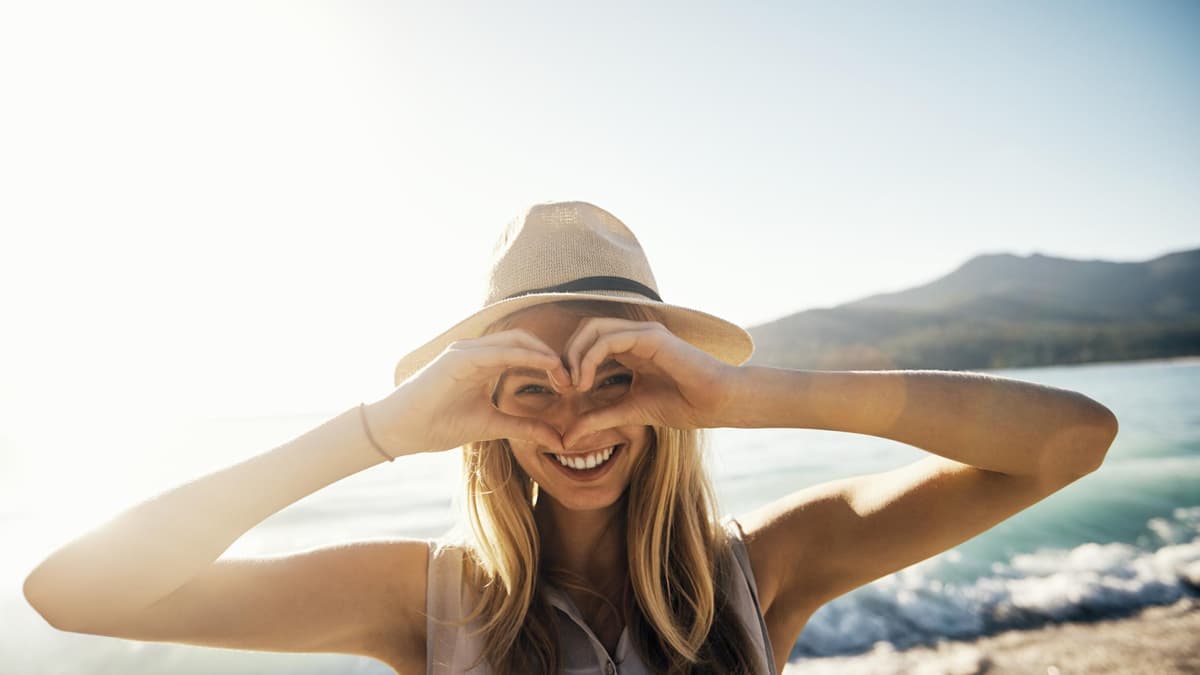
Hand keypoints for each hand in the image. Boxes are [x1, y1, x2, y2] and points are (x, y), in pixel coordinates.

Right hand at [369, 330, 571, 454]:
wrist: (402, 431)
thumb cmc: (438, 425)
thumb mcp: (491, 426)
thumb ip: (523, 427)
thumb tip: (557, 439)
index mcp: (484, 363)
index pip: (525, 351)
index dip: (550, 365)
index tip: (571, 385)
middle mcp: (476, 351)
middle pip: (525, 341)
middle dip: (552, 357)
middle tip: (574, 379)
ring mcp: (466, 351)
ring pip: (515, 341)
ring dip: (544, 355)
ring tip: (564, 374)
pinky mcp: (458, 358)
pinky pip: (498, 351)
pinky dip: (525, 356)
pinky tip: (546, 367)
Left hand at [560, 317, 741, 446]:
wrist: (716, 404)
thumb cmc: (683, 405)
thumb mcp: (629, 413)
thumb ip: (598, 419)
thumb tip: (567, 438)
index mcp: (629, 347)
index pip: (587, 340)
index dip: (569, 362)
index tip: (565, 392)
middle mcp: (634, 334)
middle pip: (584, 329)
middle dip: (567, 355)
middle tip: (563, 386)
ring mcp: (642, 332)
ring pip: (593, 328)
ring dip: (575, 356)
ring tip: (575, 385)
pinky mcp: (650, 337)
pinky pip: (609, 339)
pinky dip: (590, 358)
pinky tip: (587, 382)